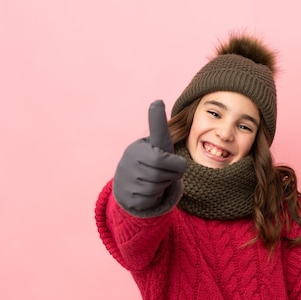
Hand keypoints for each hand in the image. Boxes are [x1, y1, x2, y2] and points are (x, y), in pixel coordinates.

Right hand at [113, 100, 186, 215]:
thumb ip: (162, 136)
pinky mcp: (127, 194)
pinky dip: (154, 196)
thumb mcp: (157, 149)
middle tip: (169, 171)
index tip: (157, 101)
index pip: (155, 132)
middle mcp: (131, 157)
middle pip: (164, 167)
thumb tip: (157, 102)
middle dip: (173, 172)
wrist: (128, 186)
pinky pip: (150, 197)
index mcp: (142, 145)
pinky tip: (148, 191)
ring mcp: (127, 176)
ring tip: (157, 180)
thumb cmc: (151, 164)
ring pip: (158, 184)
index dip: (156, 118)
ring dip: (164, 185)